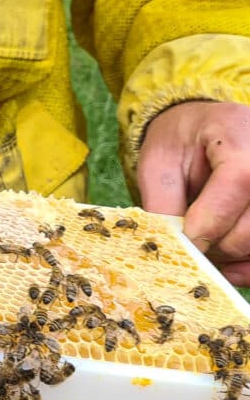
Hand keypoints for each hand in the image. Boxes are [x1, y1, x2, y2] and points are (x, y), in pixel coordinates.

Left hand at [138, 101, 249, 285]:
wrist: (204, 131)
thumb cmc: (180, 143)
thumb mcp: (158, 164)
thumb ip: (164, 203)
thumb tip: (174, 249)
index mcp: (239, 136)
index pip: (238, 180)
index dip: (209, 221)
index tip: (185, 241)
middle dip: (218, 244)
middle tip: (190, 244)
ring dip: (233, 255)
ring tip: (206, 246)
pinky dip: (248, 267)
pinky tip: (228, 268)